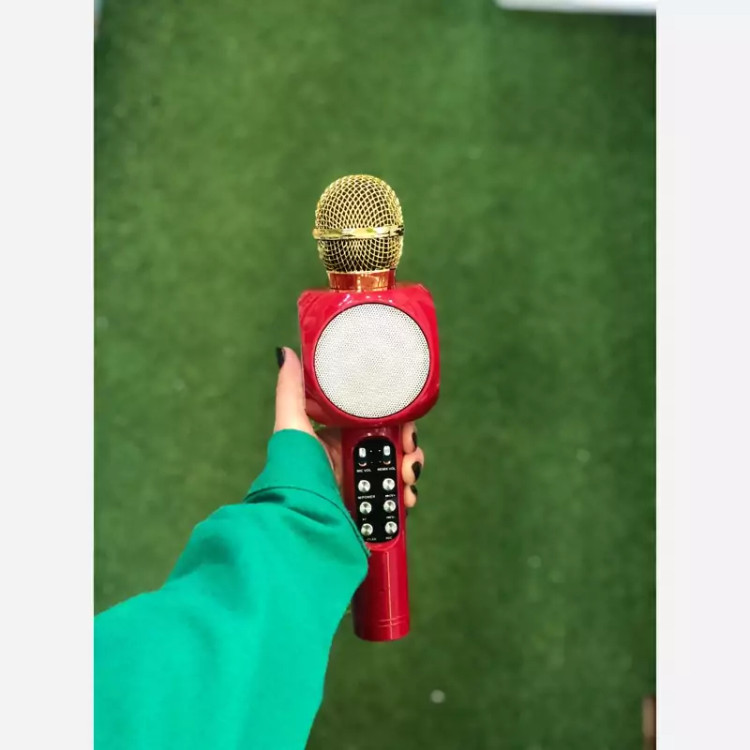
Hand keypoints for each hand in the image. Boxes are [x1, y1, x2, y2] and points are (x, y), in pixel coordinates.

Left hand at [274, 346, 423, 507]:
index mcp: (338, 437)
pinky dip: (405, 498)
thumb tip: (286, 351)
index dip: (395, 422)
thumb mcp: (293, 423)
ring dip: (409, 471)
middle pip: (392, 446)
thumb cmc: (295, 466)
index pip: (375, 422)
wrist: (302, 511)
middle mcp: (351, 458)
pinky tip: (406, 499)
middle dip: (408, 449)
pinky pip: (395, 499)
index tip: (406, 428)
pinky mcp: (368, 507)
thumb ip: (292, 390)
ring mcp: (361, 484)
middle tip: (410, 455)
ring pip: (397, 471)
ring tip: (408, 478)